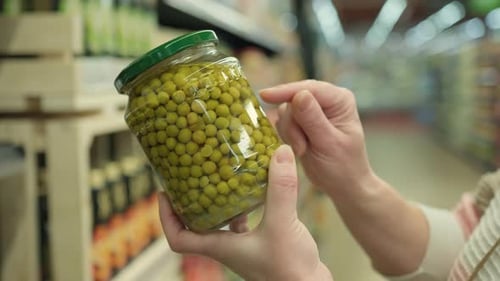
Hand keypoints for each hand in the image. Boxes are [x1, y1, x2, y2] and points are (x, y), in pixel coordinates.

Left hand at [158, 145, 332, 280]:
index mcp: (221, 246)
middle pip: (196, 227)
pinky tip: (255, 194)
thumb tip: (279, 153)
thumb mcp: (282, 223)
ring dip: (217, 205)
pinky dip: (244, 209)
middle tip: (192, 178)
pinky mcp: (262, 246)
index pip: (178, 238)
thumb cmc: (289, 269)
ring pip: (221, 225)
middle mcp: (228, 248)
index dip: (166, 217)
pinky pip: (244, 226)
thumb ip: (281, 189)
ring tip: (221, 180)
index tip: (164, 194)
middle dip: (190, 204)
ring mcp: (244, 249)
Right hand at [260, 80, 374, 198]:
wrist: (342, 185)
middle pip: (293, 99)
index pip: (309, 88)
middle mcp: (326, 100)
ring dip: (290, 133)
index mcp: (339, 99)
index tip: (265, 96)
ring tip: (304, 151)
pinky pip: (283, 122)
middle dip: (293, 125)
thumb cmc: (343, 167)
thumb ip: (313, 120)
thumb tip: (299, 95)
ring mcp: (312, 110)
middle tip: (301, 148)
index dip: (286, 92)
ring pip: (285, 112)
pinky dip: (287, 136)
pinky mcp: (301, 121)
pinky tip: (300, 149)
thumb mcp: (328, 144)